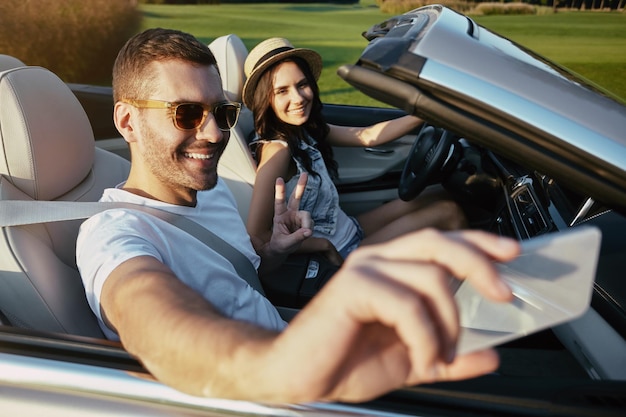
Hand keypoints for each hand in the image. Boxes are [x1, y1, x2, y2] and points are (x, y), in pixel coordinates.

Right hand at [267, 229, 519, 402]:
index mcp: (392, 268)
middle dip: (480, 266)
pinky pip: (408, 306)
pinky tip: (419, 359)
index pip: (442, 241)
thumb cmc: (344, 360)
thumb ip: (448, 355)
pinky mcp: (352, 287)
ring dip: (447, 326)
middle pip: (441, 243)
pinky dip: (424, 339)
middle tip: (503, 295)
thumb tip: (489, 355)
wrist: (299, 375)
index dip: (479, 242)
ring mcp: (364, 270)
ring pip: (431, 278)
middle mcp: (378, 259)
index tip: (511, 252)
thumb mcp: (410, 359)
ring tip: (437, 357)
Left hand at [269, 173, 312, 254]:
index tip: (279, 179)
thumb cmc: (279, 245)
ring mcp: (297, 217)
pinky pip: (310, 224)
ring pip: (307, 215)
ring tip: (304, 234)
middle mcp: (289, 213)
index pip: (279, 202)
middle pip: (296, 197)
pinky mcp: (304, 222)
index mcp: (279, 216)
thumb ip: (296, 238)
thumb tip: (308, 231)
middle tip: (305, 174)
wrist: (281, 250)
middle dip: (301, 186)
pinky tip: (304, 235)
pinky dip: (309, 230)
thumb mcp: (284, 244)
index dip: (280, 191)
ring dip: (307, 224)